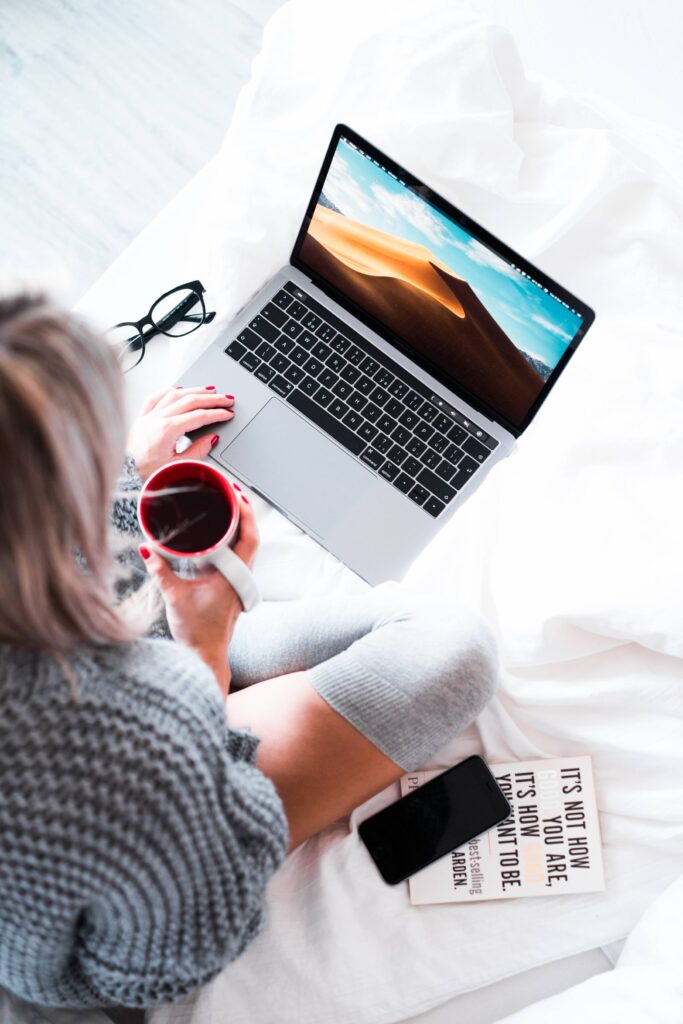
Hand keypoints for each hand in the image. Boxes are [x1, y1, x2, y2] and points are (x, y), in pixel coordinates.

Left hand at [127, 385, 234, 480]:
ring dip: (194, 391)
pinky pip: (155, 398)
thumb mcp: (178, 466)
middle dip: (211, 399)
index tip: (228, 413)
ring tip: (208, 390)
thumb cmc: (145, 475)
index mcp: (167, 430)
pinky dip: (169, 392)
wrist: (124, 479)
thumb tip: (211, 439)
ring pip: (174, 395)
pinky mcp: (140, 419)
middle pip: (189, 401)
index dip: (216, 414)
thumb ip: (198, 451)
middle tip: (226, 399)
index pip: (199, 416)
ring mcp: (147, 417)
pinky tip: (178, 390)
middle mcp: (156, 419)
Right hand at [139, 491, 258, 693]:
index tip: (236, 494)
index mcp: (234, 575)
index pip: (250, 536)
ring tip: (225, 504)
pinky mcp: (230, 586)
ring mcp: (238, 581)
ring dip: (238, 525)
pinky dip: (231, 539)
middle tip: (229, 490)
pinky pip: (236, 555)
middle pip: (250, 535)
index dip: (246, 512)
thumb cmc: (196, 632)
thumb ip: (160, 571)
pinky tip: (218, 531)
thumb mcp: (174, 597)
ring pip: (245, 545)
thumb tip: (146, 548)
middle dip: (242, 511)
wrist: (205, 656)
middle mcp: (241, 576)